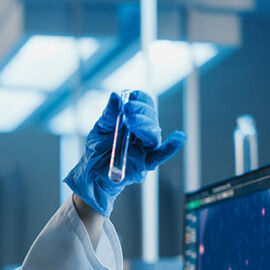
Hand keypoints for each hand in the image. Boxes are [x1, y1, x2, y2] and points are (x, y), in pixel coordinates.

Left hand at [64, 90, 185, 216]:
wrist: (91, 173)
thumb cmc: (98, 150)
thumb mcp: (100, 128)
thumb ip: (109, 114)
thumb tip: (115, 96)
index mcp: (135, 120)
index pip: (145, 104)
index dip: (140, 98)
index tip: (130, 97)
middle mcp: (144, 132)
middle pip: (151, 117)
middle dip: (140, 110)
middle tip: (127, 109)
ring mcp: (146, 148)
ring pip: (153, 134)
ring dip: (144, 124)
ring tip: (130, 120)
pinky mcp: (145, 163)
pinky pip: (160, 155)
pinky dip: (170, 148)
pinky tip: (179, 138)